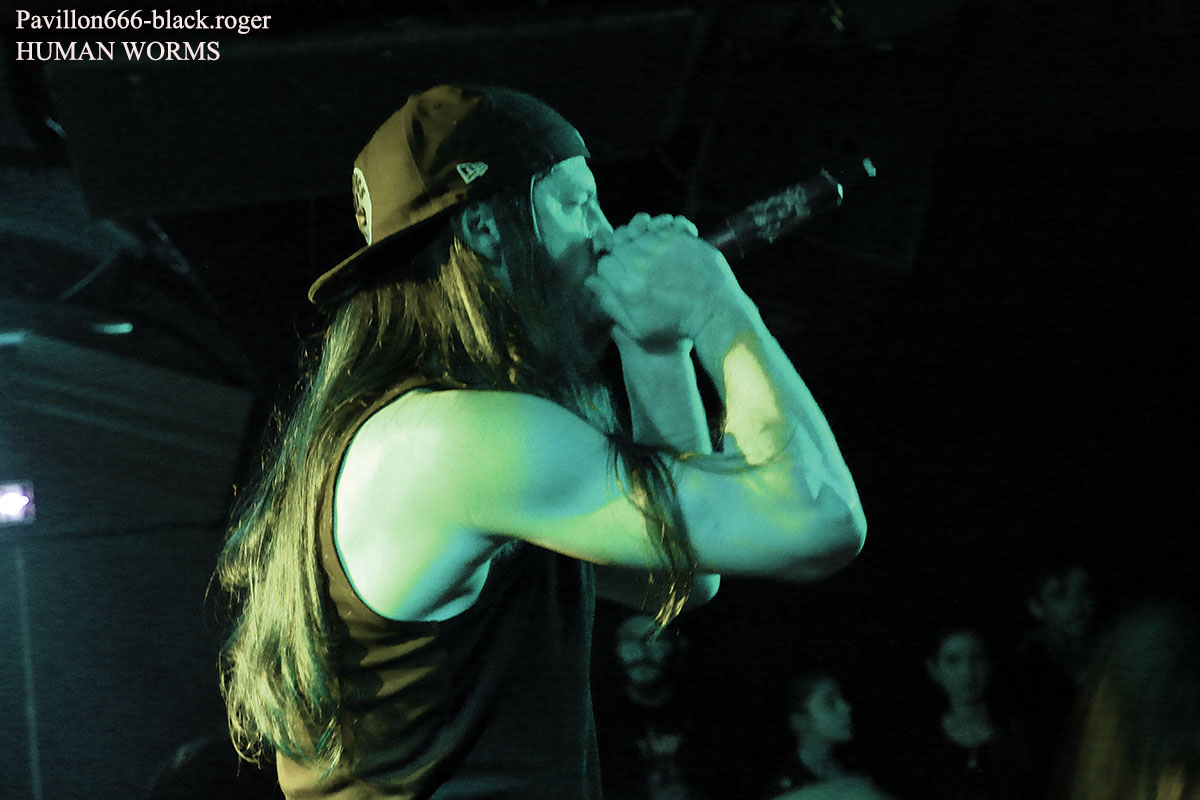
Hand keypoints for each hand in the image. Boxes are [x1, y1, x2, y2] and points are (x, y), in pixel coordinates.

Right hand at [586, 212, 739, 348]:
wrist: (715, 313)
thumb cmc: (676, 327)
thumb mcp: (637, 328)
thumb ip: (610, 304)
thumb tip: (590, 281)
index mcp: (628, 285)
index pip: (604, 263)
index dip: (609, 270)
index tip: (620, 277)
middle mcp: (642, 262)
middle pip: (619, 244)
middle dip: (623, 252)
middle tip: (635, 264)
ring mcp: (663, 246)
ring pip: (639, 232)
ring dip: (641, 241)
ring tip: (651, 255)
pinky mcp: (681, 237)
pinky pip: (661, 225)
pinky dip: (660, 233)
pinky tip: (665, 248)